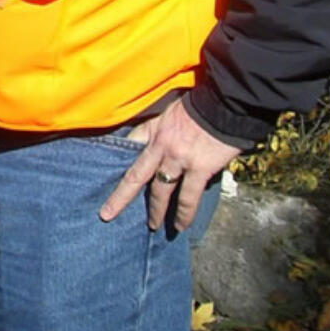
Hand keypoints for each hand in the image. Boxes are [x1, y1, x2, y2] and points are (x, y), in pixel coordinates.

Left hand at [98, 99, 239, 232]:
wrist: (226, 104)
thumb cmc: (201, 106)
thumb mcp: (171, 112)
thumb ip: (162, 129)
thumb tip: (157, 145)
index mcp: (154, 131)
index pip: (129, 146)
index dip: (115, 161)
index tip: (104, 175)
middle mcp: (162, 147)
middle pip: (136, 176)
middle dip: (120, 197)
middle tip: (108, 214)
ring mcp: (179, 159)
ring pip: (161, 191)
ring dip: (156, 211)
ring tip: (153, 226)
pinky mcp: (200, 169)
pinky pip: (188, 197)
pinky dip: (184, 214)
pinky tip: (181, 225)